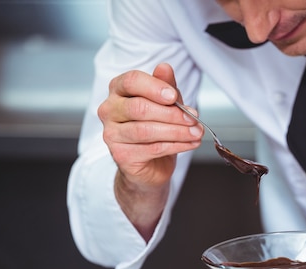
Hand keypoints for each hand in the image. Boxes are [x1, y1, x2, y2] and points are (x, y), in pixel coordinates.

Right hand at [98, 62, 202, 187]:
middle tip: (193, 118)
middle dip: (172, 114)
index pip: (131, 81)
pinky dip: (176, 146)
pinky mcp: (121, 155)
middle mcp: (110, 110)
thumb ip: (165, 85)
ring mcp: (112, 134)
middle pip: (140, 108)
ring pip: (146, 130)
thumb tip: (165, 68)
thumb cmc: (155, 128)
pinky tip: (190, 143)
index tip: (174, 96)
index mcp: (118, 90)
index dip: (154, 87)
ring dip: (177, 131)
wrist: (150, 164)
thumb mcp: (165, 103)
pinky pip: (152, 149)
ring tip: (196, 132)